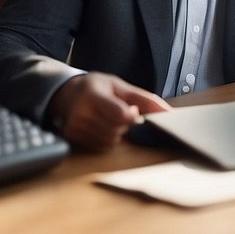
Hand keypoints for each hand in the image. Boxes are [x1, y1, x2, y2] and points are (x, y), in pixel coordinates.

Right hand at [48, 72, 170, 150]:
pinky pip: (99, 147)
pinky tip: (100, 127)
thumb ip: (145, 99)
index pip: (120, 115)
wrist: (65, 93)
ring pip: (109, 141)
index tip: (131, 111)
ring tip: (108, 120)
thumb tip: (169, 113)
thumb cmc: (97, 88)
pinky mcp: (71, 138)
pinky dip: (106, 140)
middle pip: (116, 131)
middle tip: (118, 113)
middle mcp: (80, 112)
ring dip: (116, 134)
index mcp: (93, 95)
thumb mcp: (120, 86)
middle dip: (124, 125)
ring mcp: (74, 126)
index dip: (131, 116)